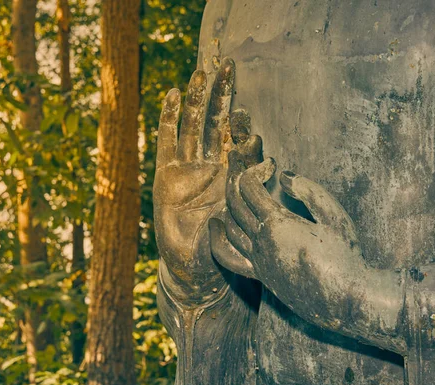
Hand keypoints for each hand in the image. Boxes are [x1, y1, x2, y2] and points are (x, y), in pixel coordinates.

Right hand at [153, 59, 260, 302]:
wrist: (195, 267)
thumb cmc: (224, 244)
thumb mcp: (242, 215)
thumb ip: (252, 188)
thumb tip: (268, 164)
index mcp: (232, 174)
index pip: (238, 139)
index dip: (243, 122)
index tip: (249, 108)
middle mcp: (210, 166)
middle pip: (216, 123)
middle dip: (221, 96)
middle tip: (228, 67)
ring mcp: (187, 168)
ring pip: (192, 126)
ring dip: (197, 100)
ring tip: (202, 74)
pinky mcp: (165, 174)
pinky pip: (167, 141)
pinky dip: (169, 118)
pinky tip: (174, 94)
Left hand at [210, 155, 404, 350]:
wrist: (345, 299)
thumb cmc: (346, 256)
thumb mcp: (334, 216)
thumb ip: (309, 191)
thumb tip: (283, 176)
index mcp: (277, 223)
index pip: (249, 187)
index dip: (256, 169)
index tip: (271, 164)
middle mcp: (260, 241)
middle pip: (234, 202)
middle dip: (236, 180)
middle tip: (244, 165)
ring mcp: (257, 260)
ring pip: (229, 226)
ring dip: (230, 204)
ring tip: (236, 189)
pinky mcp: (260, 275)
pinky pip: (228, 257)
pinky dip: (217, 239)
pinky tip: (216, 227)